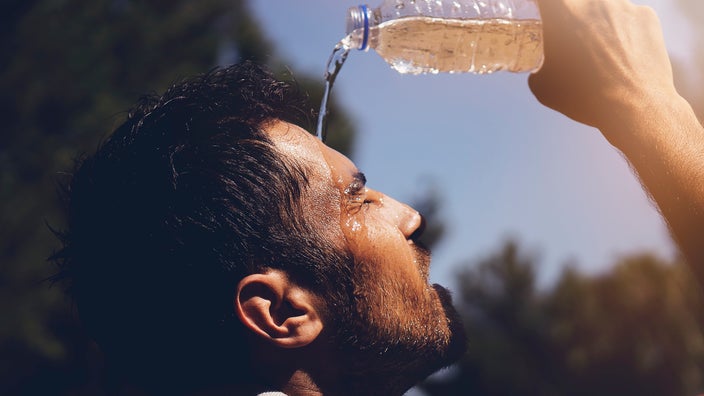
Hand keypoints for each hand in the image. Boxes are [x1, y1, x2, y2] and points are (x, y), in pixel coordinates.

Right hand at [529, 0, 675, 134]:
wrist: (635, 107)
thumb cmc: (587, 97)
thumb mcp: (543, 86)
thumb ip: (537, 65)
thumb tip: (541, 64)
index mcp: (562, 13)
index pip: (544, 0)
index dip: (540, 7)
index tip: (539, 15)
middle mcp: (592, 2)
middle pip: (575, 4)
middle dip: (569, 19)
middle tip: (569, 40)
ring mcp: (623, 5)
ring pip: (601, 9)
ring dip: (596, 25)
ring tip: (599, 53)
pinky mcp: (645, 15)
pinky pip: (626, 17)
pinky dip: (621, 32)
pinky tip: (620, 55)